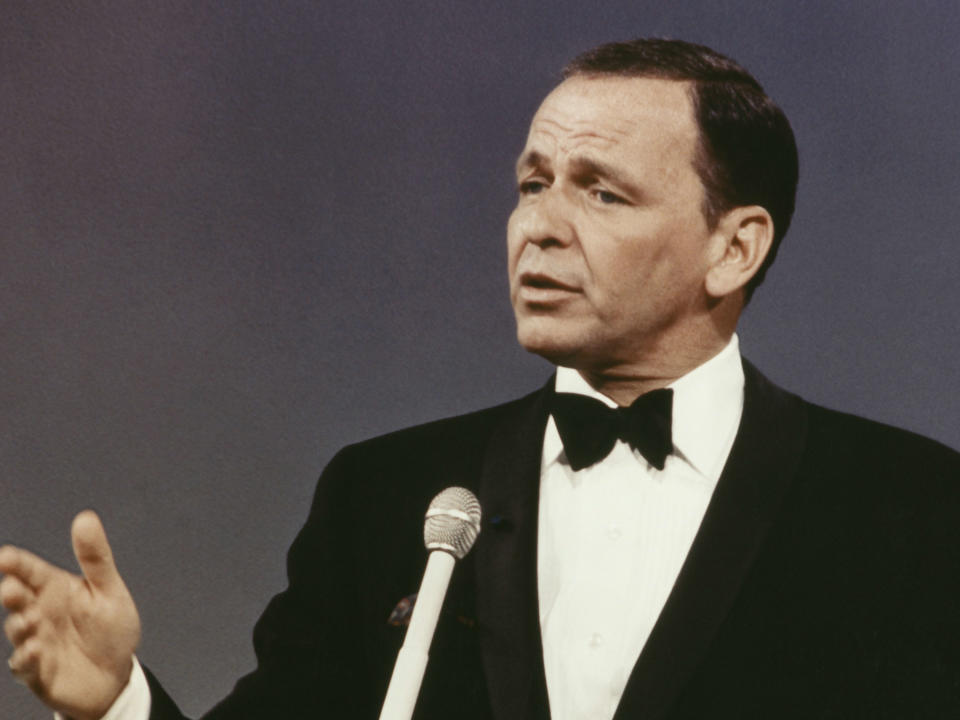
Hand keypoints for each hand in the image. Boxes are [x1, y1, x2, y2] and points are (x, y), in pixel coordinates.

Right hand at [0, 511, 140, 719]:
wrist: (117, 675)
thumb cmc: (111, 628)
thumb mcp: (108, 591)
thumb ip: (95, 558)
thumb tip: (86, 516)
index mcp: (55, 589)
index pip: (30, 571)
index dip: (16, 563)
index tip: (5, 557)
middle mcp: (39, 613)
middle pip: (18, 599)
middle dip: (12, 593)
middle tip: (13, 588)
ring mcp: (35, 642)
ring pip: (18, 630)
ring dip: (20, 625)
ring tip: (31, 619)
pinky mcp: (37, 672)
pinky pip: (24, 665)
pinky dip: (26, 657)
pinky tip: (36, 650)